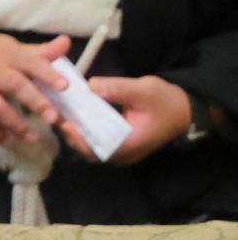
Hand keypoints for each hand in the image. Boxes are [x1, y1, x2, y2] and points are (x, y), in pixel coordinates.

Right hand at [0, 32, 70, 146]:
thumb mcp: (9, 48)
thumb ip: (38, 52)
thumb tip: (66, 42)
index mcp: (6, 55)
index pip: (29, 62)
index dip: (47, 74)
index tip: (64, 87)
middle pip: (14, 85)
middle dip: (35, 101)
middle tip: (53, 118)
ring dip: (16, 124)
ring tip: (33, 138)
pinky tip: (8, 140)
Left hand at [70, 75, 194, 165]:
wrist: (182, 109)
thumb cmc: (164, 101)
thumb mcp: (143, 90)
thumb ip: (117, 89)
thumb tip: (91, 86)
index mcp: (130, 144)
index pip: (99, 149)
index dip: (79, 138)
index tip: (65, 123)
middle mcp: (123, 153)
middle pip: (90, 150)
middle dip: (73, 135)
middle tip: (56, 116)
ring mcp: (121, 150)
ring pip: (92, 146)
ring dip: (76, 133)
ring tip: (61, 114)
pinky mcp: (118, 143)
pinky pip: (97, 141)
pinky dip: (84, 130)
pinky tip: (73, 115)